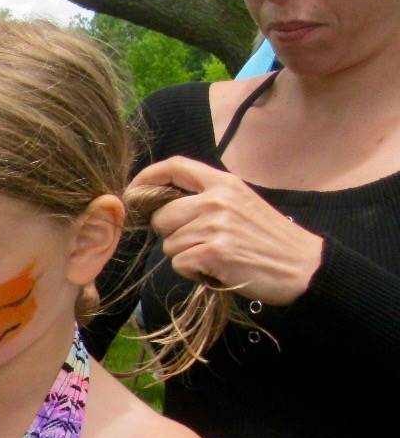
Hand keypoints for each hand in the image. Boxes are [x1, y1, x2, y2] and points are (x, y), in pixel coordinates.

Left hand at [129, 156, 322, 305]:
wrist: (302, 266)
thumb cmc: (267, 238)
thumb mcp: (240, 203)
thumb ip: (205, 197)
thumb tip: (161, 203)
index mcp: (223, 183)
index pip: (175, 166)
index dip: (147, 177)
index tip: (134, 192)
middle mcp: (217, 199)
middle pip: (161, 215)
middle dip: (171, 234)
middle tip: (199, 243)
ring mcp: (214, 225)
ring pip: (169, 243)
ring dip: (185, 255)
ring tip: (215, 256)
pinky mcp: (213, 252)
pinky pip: (179, 263)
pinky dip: (193, 271)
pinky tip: (217, 269)